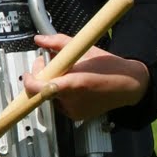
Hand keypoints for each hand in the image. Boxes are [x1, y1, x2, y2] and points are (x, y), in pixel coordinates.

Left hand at [22, 33, 149, 121]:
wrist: (128, 86)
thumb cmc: (109, 67)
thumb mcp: (84, 50)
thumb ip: (58, 43)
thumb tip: (40, 39)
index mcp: (74, 84)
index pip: (40, 89)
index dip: (30, 81)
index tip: (28, 74)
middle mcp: (72, 101)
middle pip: (43, 90)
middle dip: (42, 76)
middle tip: (50, 63)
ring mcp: (73, 111)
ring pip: (50, 97)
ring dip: (52, 84)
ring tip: (67, 73)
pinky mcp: (76, 116)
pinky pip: (60, 104)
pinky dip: (61, 93)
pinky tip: (74, 84)